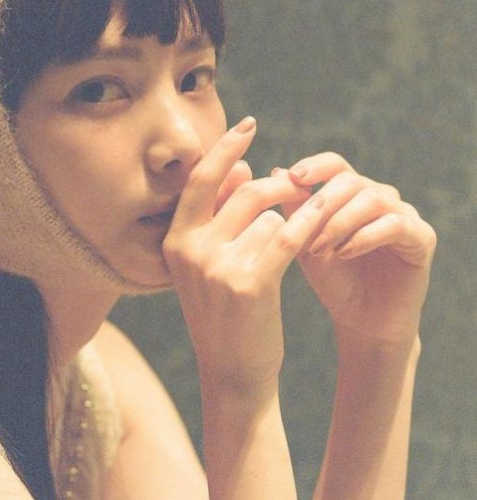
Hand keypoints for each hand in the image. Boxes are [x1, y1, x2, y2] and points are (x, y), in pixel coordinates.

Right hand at [163, 118, 327, 393]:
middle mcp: (190, 250)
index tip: (248, 125)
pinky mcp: (249, 283)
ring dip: (287, 225)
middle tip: (294, 190)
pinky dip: (308, 222)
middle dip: (274, 188)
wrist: (233, 374)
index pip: (199, 181)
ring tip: (285, 251)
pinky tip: (323, 214)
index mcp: (175, 242)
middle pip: (240, 192)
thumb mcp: (211, 264)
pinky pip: (286, 235)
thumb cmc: (225, 315)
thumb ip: (220, 215)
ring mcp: (217, 266)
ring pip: (267, 214)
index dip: (224, 149)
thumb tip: (242, 166)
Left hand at [278, 153, 436, 348]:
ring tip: (321, 249)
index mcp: (352, 195)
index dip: (315, 165)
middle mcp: (382, 198)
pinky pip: (395, 224)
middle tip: (304, 236)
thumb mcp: (305, 245)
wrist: (362, 321)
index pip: (336, 164)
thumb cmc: (334, 281)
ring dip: (340, 222)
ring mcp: (405, 215)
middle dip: (323, 206)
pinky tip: (345, 253)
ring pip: (373, 198)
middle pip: (352, 181)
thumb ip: (294, 211)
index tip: (294, 177)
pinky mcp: (422, 238)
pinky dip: (365, 236)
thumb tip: (278, 170)